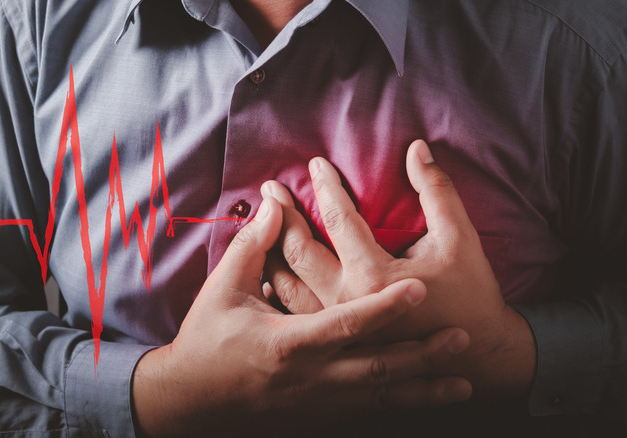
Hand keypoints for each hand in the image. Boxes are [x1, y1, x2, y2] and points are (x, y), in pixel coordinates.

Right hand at [132, 191, 471, 436]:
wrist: (190, 401)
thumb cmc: (206, 341)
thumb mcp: (223, 290)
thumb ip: (252, 246)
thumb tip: (272, 204)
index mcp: (289, 342)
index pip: (348, 323)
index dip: (385, 307)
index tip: (419, 288)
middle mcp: (310, 377)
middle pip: (379, 368)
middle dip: (422, 355)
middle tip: (463, 339)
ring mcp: (316, 401)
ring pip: (379, 397)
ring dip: (422, 388)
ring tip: (462, 382)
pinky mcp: (316, 414)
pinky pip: (365, 412)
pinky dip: (397, 406)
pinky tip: (422, 400)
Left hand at [264, 140, 535, 398]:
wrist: (476, 355)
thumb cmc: (470, 294)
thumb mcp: (460, 239)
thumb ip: (436, 191)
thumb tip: (417, 148)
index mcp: (375, 277)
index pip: (339, 220)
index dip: (326, 187)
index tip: (314, 163)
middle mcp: (346, 303)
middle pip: (298, 252)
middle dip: (281, 214)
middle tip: (271, 187)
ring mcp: (335, 327)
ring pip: (285, 284)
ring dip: (269, 250)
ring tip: (260, 222)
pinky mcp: (333, 342)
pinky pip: (291, 311)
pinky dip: (275, 286)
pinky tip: (266, 268)